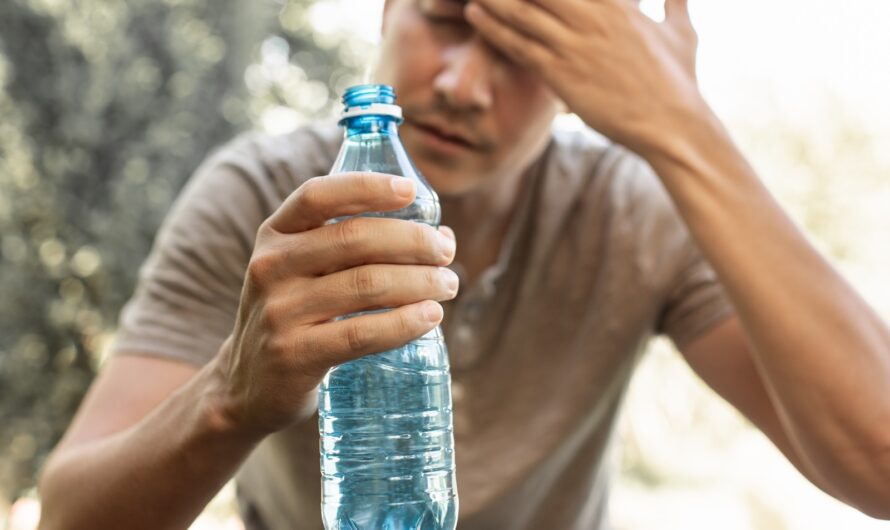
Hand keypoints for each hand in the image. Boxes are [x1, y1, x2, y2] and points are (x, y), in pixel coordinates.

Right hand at [211, 172, 458, 437]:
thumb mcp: (303, 272)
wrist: (248, 387)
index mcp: (274, 235)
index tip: (411, 191)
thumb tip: (441, 236)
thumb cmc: (296, 318)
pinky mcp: (294, 356)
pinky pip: (362, 332)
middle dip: (414, 241)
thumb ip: (355, 248)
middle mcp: (271, 267)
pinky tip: (431, 317)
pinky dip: (405, 322)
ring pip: (367, 284)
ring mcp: (279, 312)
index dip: (367, 187)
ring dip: (420, 282)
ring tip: (448, 285)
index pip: (318, 196)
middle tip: (446, 253)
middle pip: (355, 238)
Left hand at [465, 0, 705, 155]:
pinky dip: (494, 28)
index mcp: (618, 1)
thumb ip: (674, 2)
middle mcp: (594, 14)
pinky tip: (475, 15)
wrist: (674, 124)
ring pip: (522, 9)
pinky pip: (519, 45)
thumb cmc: (678, 80)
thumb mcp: (682, 31)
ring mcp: (576, 43)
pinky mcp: (562, 73)